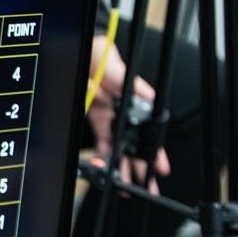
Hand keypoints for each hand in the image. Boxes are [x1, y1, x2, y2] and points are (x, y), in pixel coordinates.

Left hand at [87, 35, 170, 192]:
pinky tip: (108, 170)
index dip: (152, 147)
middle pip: (134, 140)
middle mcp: (120, 106)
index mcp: (127, 94)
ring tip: (129, 187)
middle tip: (150, 184)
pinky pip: (102, 140)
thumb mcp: (107, 57)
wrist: (80, 49)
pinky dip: (105, 156)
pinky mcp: (95, 115)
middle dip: (143, 164)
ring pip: (119, 145)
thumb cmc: (97, 51)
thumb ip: (121, 76)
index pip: (144, 126)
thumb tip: (143, 94)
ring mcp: (107, 113)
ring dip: (124, 167)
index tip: (157, 164)